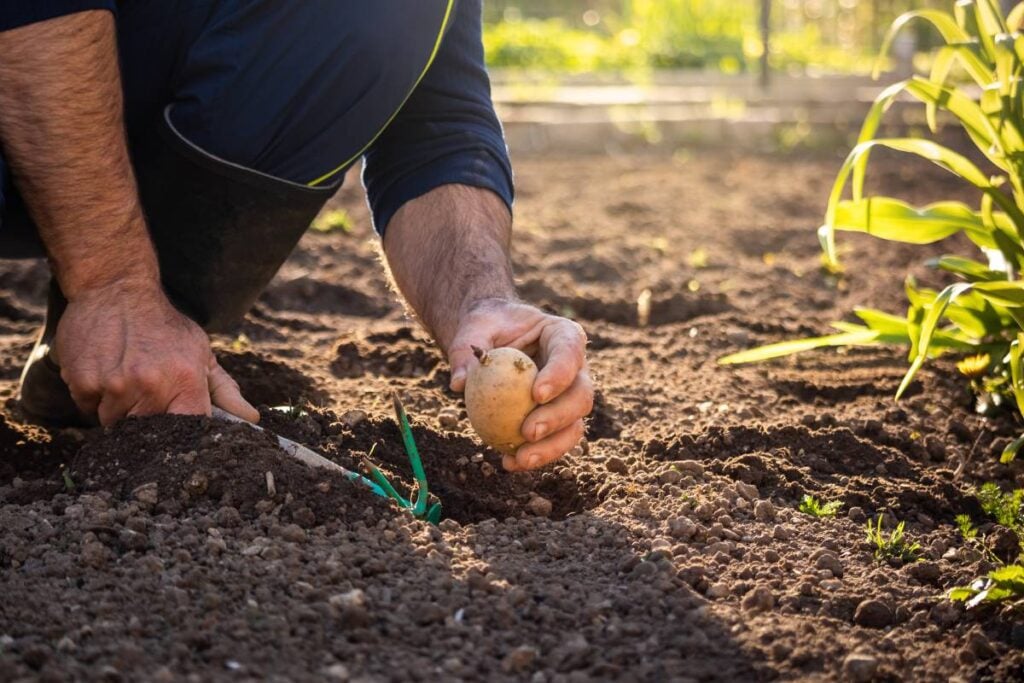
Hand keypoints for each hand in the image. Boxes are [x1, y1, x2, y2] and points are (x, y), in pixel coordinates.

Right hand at [53, 278, 258, 426]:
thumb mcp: (201, 353)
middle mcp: (150, 386)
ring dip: (119, 409)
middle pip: (148, 434)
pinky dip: (95, 397)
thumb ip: (224, 391)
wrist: (116, 289)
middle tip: (147, 393)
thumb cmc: (165, 326)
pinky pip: (89, 409)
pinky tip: (104, 370)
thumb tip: (251, 419)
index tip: (179, 432)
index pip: (190, 430)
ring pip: (115, 424)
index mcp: (186, 381)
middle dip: (149, 420)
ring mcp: (115, 386)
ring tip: (125, 377)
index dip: (186, 437)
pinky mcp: (84, 383)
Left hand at [448, 298, 592, 470]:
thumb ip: (465, 351)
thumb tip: (459, 384)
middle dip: (558, 418)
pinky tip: (509, 462)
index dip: (560, 375)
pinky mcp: (557, 420)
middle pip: (581, 395)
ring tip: (520, 458)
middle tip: (528, 431)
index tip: (536, 395)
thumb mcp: (474, 329)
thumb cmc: (488, 328)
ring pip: (574, 426)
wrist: (492, 341)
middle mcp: (576, 368)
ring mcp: (569, 396)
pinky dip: (536, 455)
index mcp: (563, 336)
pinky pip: (554, 442)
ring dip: (551, 447)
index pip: (570, 353)